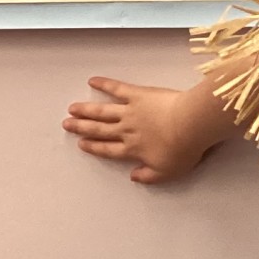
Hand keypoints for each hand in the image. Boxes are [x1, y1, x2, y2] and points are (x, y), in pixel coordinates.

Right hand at [63, 76, 232, 184]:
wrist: (191, 125)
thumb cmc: (182, 149)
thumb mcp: (167, 172)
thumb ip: (148, 177)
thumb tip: (133, 177)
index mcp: (133, 150)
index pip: (108, 150)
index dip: (94, 147)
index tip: (82, 144)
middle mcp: (126, 130)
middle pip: (100, 129)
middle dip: (82, 127)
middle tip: (67, 124)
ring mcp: (130, 111)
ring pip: (103, 111)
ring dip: (86, 109)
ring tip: (72, 108)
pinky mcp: (138, 95)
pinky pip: (117, 88)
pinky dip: (104, 84)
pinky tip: (93, 81)